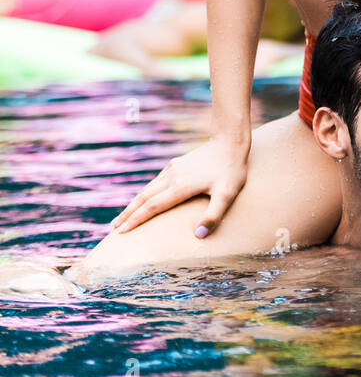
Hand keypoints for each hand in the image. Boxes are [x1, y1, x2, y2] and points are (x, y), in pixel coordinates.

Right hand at [109, 135, 249, 237]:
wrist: (230, 141)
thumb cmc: (231, 170)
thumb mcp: (227, 195)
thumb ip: (214, 216)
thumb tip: (198, 235)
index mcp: (181, 186)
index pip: (153, 207)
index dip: (136, 220)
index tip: (121, 232)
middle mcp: (172, 177)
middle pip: (144, 197)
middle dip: (128, 213)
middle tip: (113, 228)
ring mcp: (173, 169)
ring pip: (148, 188)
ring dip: (135, 203)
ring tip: (124, 216)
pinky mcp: (176, 164)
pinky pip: (156, 181)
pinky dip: (145, 193)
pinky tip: (144, 198)